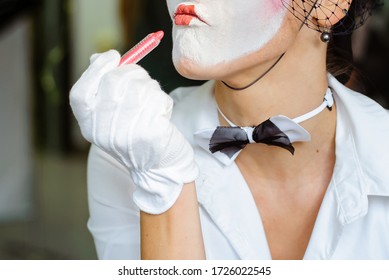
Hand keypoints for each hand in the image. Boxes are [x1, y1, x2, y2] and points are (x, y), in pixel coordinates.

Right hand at [70, 50, 197, 213]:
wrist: (158, 168)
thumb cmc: (135, 136)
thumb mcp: (112, 117)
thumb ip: (102, 89)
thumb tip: (99, 57)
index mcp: (89, 126)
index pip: (79, 93)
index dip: (95, 70)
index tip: (112, 56)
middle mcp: (103, 130)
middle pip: (114, 81)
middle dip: (133, 74)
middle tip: (142, 84)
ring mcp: (127, 132)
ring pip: (141, 86)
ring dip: (152, 90)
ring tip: (151, 107)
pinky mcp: (151, 133)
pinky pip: (159, 99)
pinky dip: (164, 103)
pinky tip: (161, 117)